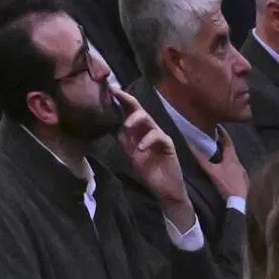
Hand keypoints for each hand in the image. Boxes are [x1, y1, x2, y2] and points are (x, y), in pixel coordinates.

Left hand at [116, 94, 193, 226]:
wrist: (164, 189)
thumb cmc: (148, 169)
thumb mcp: (130, 153)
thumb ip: (123, 139)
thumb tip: (113, 124)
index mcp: (139, 130)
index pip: (130, 110)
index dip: (121, 99)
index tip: (110, 89)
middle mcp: (149, 129)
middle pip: (139, 109)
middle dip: (127, 99)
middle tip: (116, 93)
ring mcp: (159, 135)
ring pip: (148, 118)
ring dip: (135, 120)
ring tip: (126, 127)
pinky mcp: (168, 144)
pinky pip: (158, 136)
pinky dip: (147, 140)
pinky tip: (140, 148)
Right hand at [194, 128, 246, 204]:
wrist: (238, 203)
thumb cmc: (225, 185)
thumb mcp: (211, 172)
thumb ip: (201, 159)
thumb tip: (190, 145)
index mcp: (232, 158)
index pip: (228, 140)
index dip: (222, 132)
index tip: (217, 126)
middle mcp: (239, 163)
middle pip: (231, 151)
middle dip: (224, 145)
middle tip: (215, 140)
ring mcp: (243, 173)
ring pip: (234, 161)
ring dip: (227, 157)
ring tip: (219, 156)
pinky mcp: (245, 182)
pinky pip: (237, 170)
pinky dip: (231, 167)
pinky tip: (227, 172)